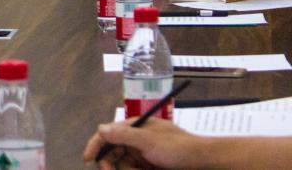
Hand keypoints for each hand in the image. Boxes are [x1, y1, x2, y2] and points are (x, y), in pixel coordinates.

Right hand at [82, 117, 208, 168]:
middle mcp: (138, 138)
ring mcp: (145, 151)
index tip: (87, 159)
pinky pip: (135, 168)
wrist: (205, 162)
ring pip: (124, 163)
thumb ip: (123, 134)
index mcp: (134, 127)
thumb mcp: (148, 141)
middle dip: (112, 163)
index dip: (95, 145)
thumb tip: (100, 128)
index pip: (107, 133)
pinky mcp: (152, 164)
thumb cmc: (177, 149)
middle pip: (114, 151)